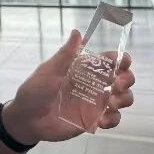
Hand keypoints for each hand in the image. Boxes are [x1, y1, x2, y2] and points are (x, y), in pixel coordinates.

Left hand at [2, 30, 134, 144]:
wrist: (27, 119)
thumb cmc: (35, 90)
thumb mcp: (49, 71)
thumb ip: (65, 54)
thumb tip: (77, 32)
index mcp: (83, 69)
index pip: (109, 60)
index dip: (121, 59)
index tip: (123, 61)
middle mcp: (93, 84)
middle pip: (123, 78)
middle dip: (127, 79)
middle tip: (116, 85)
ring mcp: (95, 102)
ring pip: (123, 98)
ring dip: (124, 99)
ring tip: (110, 103)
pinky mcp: (93, 120)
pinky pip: (113, 119)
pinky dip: (113, 119)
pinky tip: (100, 121)